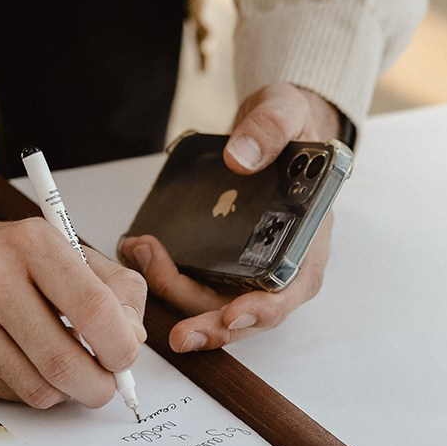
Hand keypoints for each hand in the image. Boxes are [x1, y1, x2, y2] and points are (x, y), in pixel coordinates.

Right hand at [0, 185, 146, 408]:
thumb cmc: (9, 257)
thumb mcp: (68, 250)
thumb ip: (117, 289)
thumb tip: (134, 339)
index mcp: (31, 242)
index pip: (92, 307)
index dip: (120, 344)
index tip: (126, 356)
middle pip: (64, 361)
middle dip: (99, 386)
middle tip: (107, 383)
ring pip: (39, 388)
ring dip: (67, 391)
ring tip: (69, 370)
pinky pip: (12, 395)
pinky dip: (35, 389)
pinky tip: (32, 364)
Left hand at [119, 82, 341, 351]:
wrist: (270, 125)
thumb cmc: (290, 126)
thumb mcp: (287, 112)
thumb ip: (270, 128)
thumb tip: (240, 158)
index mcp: (306, 240)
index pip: (290, 291)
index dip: (264, 310)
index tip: (233, 316)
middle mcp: (279, 263)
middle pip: (244, 310)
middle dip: (208, 323)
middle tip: (178, 333)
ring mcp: (248, 264)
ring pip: (213, 302)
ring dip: (176, 294)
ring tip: (142, 255)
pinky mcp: (221, 257)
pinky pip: (194, 280)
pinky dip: (167, 276)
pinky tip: (140, 252)